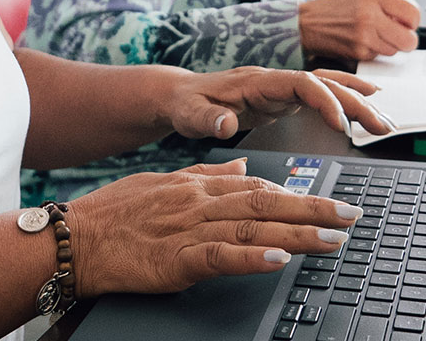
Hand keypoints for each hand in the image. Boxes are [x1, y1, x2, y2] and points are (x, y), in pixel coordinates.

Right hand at [65, 159, 365, 295]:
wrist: (74, 239)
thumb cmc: (112, 215)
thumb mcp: (161, 182)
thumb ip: (205, 174)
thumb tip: (244, 166)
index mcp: (196, 186)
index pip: (259, 187)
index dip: (300, 194)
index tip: (333, 202)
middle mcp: (198, 202)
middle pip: (266, 203)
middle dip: (313, 209)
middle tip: (351, 216)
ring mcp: (188, 229)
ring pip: (252, 226)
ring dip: (297, 232)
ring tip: (332, 239)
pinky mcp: (176, 259)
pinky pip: (220, 255)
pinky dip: (252, 255)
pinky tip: (279, 258)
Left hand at [159, 65, 395, 139]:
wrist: (181, 96)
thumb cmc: (186, 105)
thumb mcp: (190, 115)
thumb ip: (207, 119)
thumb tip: (225, 123)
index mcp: (257, 82)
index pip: (301, 83)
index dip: (324, 100)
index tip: (342, 124)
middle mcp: (275, 80)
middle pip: (324, 83)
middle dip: (355, 103)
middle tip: (382, 128)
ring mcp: (282, 87)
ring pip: (329, 86)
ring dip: (358, 101)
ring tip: (385, 122)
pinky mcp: (284, 98)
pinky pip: (323, 93)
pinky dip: (347, 96)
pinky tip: (368, 103)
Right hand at [298, 0, 419, 60]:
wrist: (307, 23)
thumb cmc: (336, 10)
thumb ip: (389, 5)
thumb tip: (411, 22)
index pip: (413, 13)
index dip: (412, 22)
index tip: (406, 23)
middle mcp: (370, 15)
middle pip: (409, 39)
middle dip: (406, 40)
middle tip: (397, 36)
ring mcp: (364, 36)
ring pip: (394, 51)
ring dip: (388, 46)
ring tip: (372, 36)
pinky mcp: (358, 53)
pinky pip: (378, 57)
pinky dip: (373, 52)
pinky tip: (360, 42)